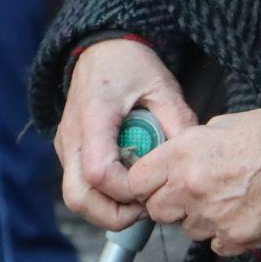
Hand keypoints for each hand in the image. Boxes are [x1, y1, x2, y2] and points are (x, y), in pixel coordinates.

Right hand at [55, 39, 196, 232]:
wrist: (100, 46)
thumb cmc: (130, 64)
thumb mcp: (162, 86)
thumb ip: (178, 121)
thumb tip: (193, 159)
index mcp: (94, 116)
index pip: (99, 173)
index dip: (127, 192)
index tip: (153, 189)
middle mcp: (73, 136)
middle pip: (77, 197)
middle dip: (113, 215)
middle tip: (146, 207)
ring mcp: (66, 145)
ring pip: (74, 197)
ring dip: (105, 210)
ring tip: (138, 199)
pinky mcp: (68, 150)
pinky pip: (78, 186)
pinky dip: (101, 197)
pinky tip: (128, 185)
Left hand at [123, 109, 260, 256]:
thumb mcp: (220, 125)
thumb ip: (189, 146)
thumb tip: (173, 160)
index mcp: (182, 154)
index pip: (137, 182)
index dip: (146, 183)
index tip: (155, 182)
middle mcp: (190, 188)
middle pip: (157, 210)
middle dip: (170, 203)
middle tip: (191, 191)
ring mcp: (211, 216)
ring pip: (187, 229)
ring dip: (198, 218)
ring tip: (224, 198)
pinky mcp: (233, 237)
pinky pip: (215, 244)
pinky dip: (224, 234)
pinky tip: (239, 213)